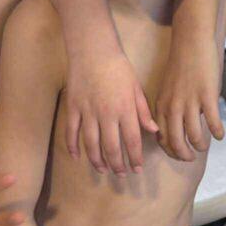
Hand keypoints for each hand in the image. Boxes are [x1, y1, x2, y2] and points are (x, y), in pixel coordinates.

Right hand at [64, 51, 157, 174]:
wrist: (93, 51)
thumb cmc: (119, 68)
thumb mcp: (136, 88)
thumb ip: (143, 111)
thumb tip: (153, 130)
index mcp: (125, 109)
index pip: (131, 141)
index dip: (135, 158)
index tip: (137, 169)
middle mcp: (106, 114)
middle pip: (111, 147)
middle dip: (117, 165)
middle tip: (121, 174)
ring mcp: (87, 112)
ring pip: (91, 144)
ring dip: (97, 161)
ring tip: (103, 170)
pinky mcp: (73, 108)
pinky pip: (71, 133)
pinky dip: (73, 147)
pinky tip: (78, 157)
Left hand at [154, 43, 224, 161]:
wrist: (191, 42)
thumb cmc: (181, 65)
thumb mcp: (168, 89)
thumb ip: (170, 108)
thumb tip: (179, 128)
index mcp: (161, 106)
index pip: (162, 138)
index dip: (171, 151)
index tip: (179, 154)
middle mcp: (173, 107)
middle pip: (176, 142)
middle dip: (184, 155)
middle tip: (191, 158)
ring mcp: (190, 102)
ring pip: (194, 136)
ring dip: (200, 145)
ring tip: (205, 146)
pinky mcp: (207, 96)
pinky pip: (212, 122)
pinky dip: (217, 133)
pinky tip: (220, 135)